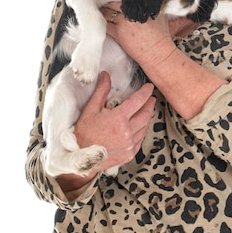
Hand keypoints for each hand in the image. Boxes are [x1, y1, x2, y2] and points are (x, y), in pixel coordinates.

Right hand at [56, 71, 155, 192]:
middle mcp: (128, 132)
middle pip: (146, 113)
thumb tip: (105, 75)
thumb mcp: (91, 109)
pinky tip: (140, 127)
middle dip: (150, 104)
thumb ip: (101, 91)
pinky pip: (141, 139)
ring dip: (147, 117)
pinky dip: (142, 130)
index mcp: (119, 118)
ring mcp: (130, 144)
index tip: (149, 87)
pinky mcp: (130, 153)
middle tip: (151, 98)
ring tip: (146, 111)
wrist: (80, 157)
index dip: (146, 92)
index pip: (139, 100)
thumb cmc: (84, 133)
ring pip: (145, 127)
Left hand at [102, 2, 176, 68]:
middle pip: (113, 2)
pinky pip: (106, 25)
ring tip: (103, 14)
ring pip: (107, 13)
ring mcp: (125, 21)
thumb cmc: (161, 36)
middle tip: (104, 5)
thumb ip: (149, 7)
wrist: (158, 52)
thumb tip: (142, 2)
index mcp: (143, 5)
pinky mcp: (119, 32)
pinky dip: (103, 24)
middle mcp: (133, 11)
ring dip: (104, 13)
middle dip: (108, 4)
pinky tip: (103, 25)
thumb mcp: (159, 16)